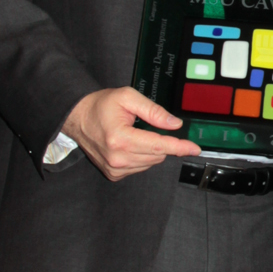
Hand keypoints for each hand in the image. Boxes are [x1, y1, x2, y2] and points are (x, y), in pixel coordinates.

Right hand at [62, 87, 197, 181]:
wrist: (78, 118)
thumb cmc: (101, 105)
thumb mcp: (128, 97)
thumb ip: (153, 111)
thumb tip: (174, 124)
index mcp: (120, 138)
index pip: (159, 145)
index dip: (179, 146)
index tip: (194, 148)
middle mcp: (117, 158)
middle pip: (157, 155)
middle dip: (163, 142)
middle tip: (149, 126)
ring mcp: (115, 169)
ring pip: (151, 163)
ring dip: (152, 150)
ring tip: (135, 134)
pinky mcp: (114, 174)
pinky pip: (140, 167)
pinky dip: (142, 156)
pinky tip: (131, 144)